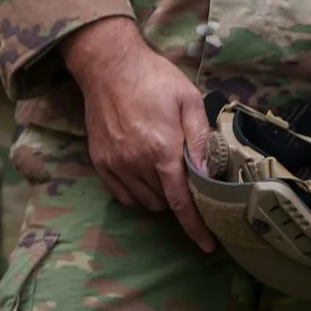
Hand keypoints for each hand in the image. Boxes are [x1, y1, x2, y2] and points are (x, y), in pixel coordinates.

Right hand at [60, 15, 213, 250]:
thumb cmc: (154, 78)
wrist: (107, 64)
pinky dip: (137, 194)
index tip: (208, 246)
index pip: (180, 200)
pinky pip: (122, 194)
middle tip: (186, 177)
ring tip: (165, 173)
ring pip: (143, 201)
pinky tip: (144, 176)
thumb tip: (210, 174)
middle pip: (164, 202)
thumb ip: (201, 139)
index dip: (195, 227)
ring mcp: (114, 163)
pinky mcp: (99, 160)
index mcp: (161, 149)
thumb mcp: (189, 100)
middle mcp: (135, 162)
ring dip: (159, 196)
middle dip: (179, 198)